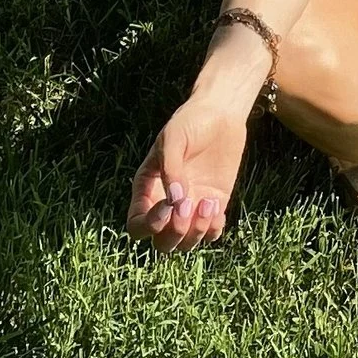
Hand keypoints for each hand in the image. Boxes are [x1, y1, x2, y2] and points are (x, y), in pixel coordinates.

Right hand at [126, 93, 250, 252]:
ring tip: (209, 203)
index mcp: (147, 189)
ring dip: (196, 232)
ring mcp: (190, 208)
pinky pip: (210, 235)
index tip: (169, 205)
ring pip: (185, 244)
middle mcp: (166, 204)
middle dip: (175, 233)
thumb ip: (171, 169)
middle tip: (190, 207)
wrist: (220, 113)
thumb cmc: (190, 122)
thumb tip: (175, 203)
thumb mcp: (173, 139)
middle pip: (161, 243)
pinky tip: (216, 204)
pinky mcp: (213, 206)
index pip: (137, 225)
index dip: (150, 225)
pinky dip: (213, 229)